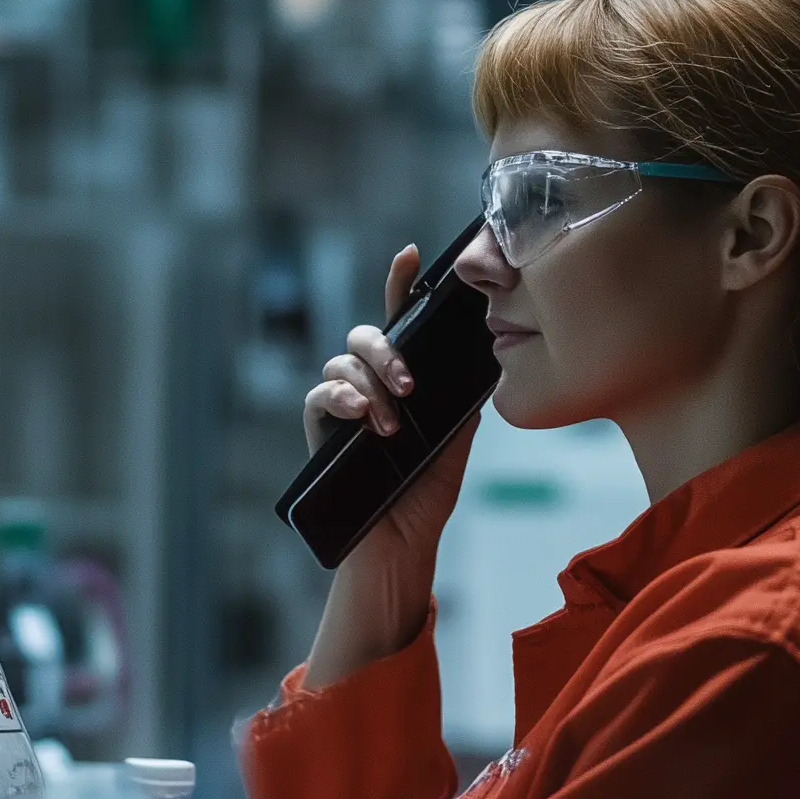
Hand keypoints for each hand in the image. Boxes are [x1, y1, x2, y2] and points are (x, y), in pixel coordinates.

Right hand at [300, 246, 480, 690]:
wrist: (399, 545)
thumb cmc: (425, 494)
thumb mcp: (456, 439)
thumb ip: (459, 397)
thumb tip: (480, 353)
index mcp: (403, 381)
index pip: (401, 324)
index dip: (400, 286)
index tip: (410, 254)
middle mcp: (369, 386)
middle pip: (364, 335)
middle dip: (385, 348)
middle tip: (410, 383)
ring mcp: (342, 406)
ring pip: (342, 361)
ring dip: (370, 382)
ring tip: (390, 419)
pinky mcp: (320, 430)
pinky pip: (319, 394)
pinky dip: (341, 397)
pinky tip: (361, 415)